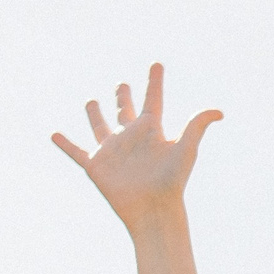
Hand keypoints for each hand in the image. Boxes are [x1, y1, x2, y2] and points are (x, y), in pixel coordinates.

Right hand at [52, 63, 221, 232]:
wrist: (154, 208)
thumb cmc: (172, 180)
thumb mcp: (185, 148)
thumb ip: (197, 125)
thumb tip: (219, 111)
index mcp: (151, 130)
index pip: (153, 99)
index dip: (155, 82)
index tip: (157, 64)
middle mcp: (131, 137)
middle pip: (125, 111)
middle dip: (123, 97)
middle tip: (122, 84)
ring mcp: (112, 151)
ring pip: (100, 126)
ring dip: (94, 114)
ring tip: (91, 102)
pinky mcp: (96, 166)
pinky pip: (76, 151)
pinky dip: (64, 143)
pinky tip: (54, 134)